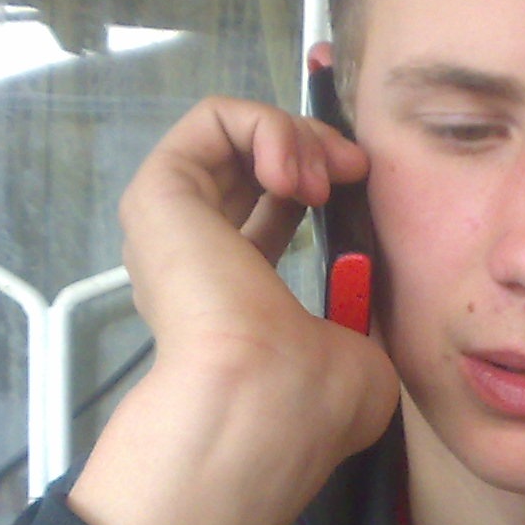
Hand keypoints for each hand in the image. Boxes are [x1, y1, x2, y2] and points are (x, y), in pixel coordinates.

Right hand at [68, 97, 401, 524]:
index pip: (276, 209)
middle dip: (316, 144)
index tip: (363, 184)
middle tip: (353, 168)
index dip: (325, 178)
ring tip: (321, 176)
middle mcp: (195, 256)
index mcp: (236, 297)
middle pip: (254, 161)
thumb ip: (358, 312)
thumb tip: (365, 291)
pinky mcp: (159, 193)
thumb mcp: (360, 353)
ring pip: (233, 132)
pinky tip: (292, 169)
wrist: (264, 406)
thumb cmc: (309, 401)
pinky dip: (266, 122)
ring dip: (294, 133)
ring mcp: (172, 224)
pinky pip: (212, 118)